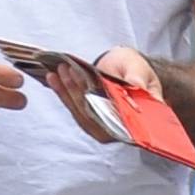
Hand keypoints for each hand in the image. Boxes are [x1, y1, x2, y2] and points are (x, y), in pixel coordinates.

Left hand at [39, 44, 163, 146]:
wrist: (123, 69)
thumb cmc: (135, 69)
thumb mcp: (138, 67)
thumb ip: (138, 76)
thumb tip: (137, 84)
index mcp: (140, 118)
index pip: (122, 119)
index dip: (104, 106)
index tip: (88, 90)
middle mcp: (122, 127)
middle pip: (97, 116)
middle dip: (79, 93)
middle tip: (69, 71)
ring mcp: (104, 126)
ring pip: (83, 114)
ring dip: (67, 92)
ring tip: (59, 72)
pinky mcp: (90, 120)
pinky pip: (75, 110)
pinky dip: (63, 93)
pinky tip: (54, 79)